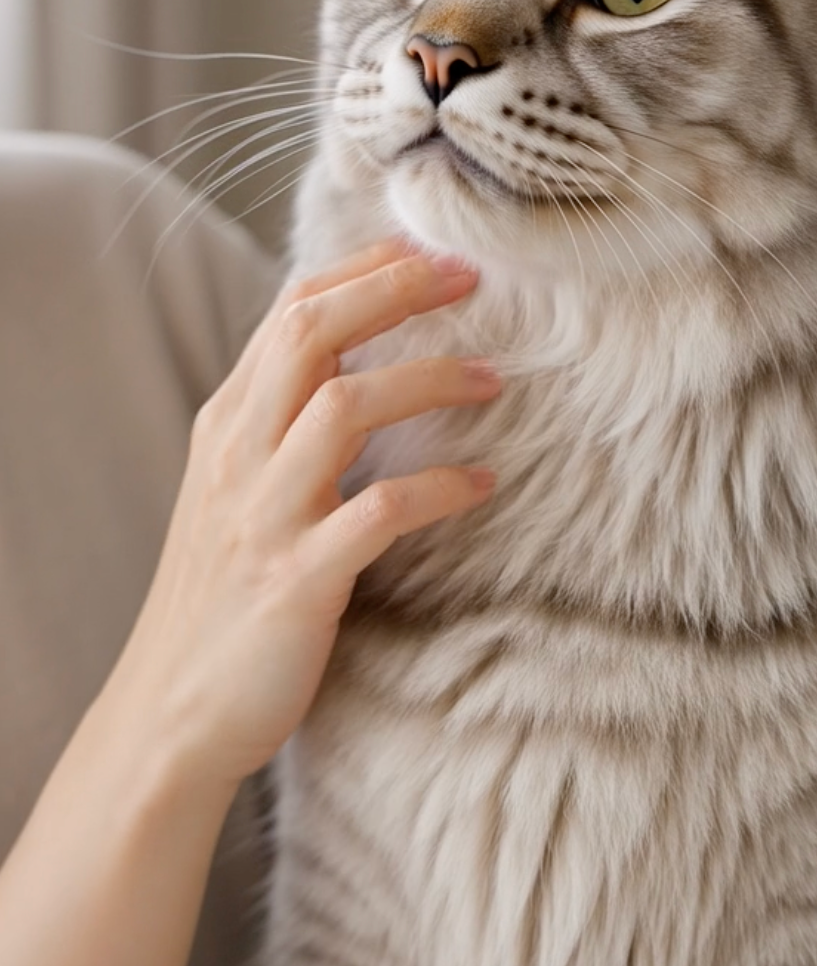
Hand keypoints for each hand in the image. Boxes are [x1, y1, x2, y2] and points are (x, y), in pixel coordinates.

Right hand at [111, 239, 498, 794]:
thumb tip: (354, 365)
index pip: (292, 310)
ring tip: (494, 379)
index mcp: (228, 424)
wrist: (174, 714)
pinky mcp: (297, 580)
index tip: (431, 252)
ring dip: (429, 379)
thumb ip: (283, 426)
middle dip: (396, 290)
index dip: (366, 270)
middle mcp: (239, 454)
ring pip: (346, 406)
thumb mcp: (237, 493)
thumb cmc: (224, 597)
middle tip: (472, 276)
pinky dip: (441, 488)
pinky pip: (380, 511)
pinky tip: (484, 485)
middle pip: (314, 332)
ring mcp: (264, 515)